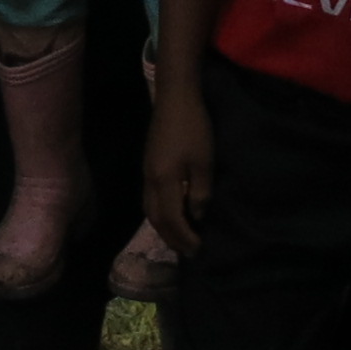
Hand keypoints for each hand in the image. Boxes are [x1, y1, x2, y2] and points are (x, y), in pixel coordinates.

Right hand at [144, 84, 212, 256]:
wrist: (175, 97)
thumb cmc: (194, 128)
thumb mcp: (204, 162)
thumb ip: (200, 193)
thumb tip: (196, 215)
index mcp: (163, 182)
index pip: (172, 220)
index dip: (185, 238)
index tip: (199, 250)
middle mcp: (149, 180)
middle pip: (155, 219)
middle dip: (171, 238)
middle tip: (189, 252)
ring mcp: (146, 171)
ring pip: (149, 210)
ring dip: (164, 228)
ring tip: (180, 238)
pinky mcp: (148, 163)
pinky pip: (150, 199)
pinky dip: (161, 214)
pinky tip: (172, 213)